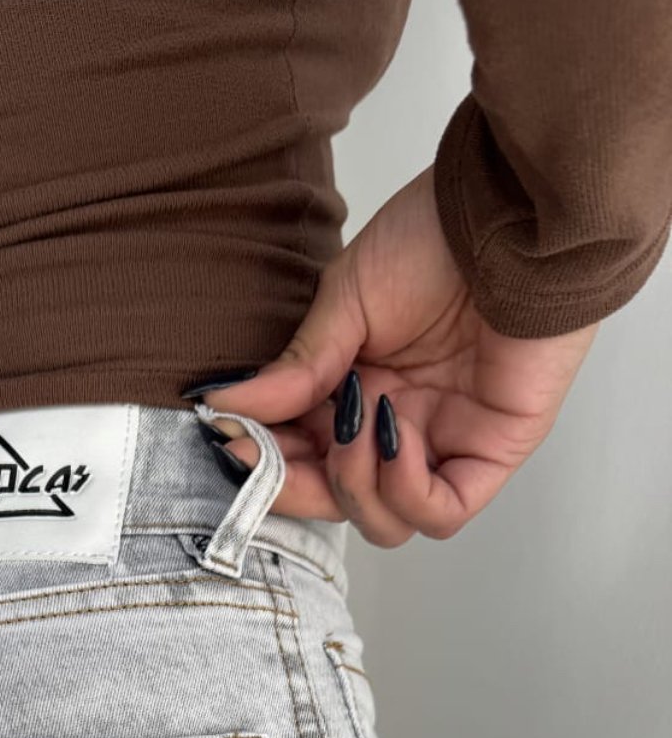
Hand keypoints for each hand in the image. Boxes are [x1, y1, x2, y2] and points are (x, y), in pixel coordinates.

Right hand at [190, 165, 597, 546]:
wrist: (511, 213)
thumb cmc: (435, 239)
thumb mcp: (345, 303)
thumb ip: (296, 369)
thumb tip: (225, 407)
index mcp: (356, 395)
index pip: (303, 462)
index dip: (266, 465)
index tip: (233, 439)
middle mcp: (396, 428)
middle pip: (336, 503)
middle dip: (298, 486)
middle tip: (275, 448)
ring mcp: (444, 444)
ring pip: (384, 523)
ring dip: (354, 484)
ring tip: (356, 423)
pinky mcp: (492, 452)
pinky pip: (441, 512)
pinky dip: (404, 492)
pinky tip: (394, 438)